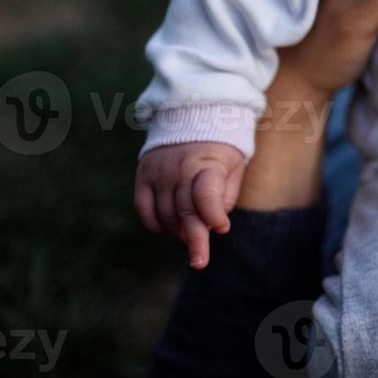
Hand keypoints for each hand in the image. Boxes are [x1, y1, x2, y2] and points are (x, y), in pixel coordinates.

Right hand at [134, 140, 246, 269]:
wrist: (191, 116)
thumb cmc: (220, 148)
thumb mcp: (234, 164)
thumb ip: (227, 194)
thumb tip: (214, 225)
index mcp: (207, 163)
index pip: (206, 192)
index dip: (213, 213)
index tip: (222, 228)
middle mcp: (178, 169)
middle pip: (185, 210)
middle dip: (195, 239)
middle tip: (200, 261)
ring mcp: (158, 173)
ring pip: (165, 215)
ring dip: (180, 231)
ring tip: (193, 235)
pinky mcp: (143, 176)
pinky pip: (145, 210)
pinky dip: (157, 224)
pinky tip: (171, 228)